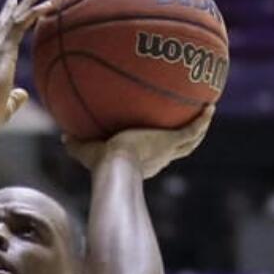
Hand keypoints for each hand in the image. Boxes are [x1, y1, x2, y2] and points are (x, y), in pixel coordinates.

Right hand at [0, 0, 51, 127]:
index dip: (4, 24)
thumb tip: (23, 94)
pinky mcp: (4, 48)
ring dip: (26, 4)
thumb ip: (14, 99)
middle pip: (3, 23)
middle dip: (13, 8)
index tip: (11, 11)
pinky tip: (48, 6)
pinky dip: (35, 13)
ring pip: (14, 19)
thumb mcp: (5, 106)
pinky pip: (22, 24)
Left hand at [63, 108, 213, 178]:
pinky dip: (203, 119)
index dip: (160, 147)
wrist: (115, 168)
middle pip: (179, 149)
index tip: (160, 138)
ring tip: (207, 110)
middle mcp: (159, 159)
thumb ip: (75, 144)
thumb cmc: (100, 165)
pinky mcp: (171, 142)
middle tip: (191, 124)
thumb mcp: (86, 150)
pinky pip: (193, 130)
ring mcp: (167, 151)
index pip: (156, 154)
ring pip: (191, 141)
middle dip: (186, 138)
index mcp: (144, 162)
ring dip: (200, 128)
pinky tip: (210, 104)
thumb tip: (62, 136)